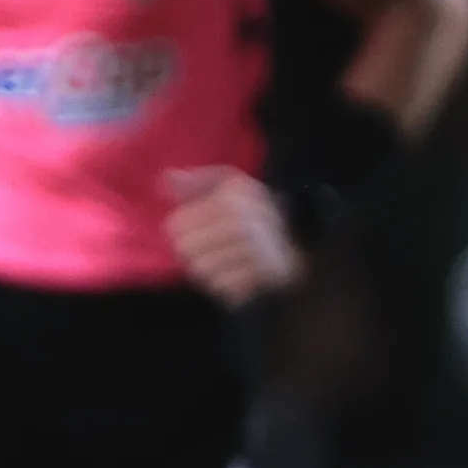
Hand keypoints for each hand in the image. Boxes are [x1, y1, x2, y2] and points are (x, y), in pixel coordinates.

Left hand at [165, 167, 305, 303]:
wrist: (303, 234)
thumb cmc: (254, 209)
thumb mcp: (230, 185)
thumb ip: (195, 182)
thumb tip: (164, 180)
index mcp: (233, 197)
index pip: (177, 224)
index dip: (180, 229)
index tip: (193, 228)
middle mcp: (245, 221)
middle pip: (186, 249)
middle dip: (193, 251)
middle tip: (208, 248)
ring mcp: (257, 249)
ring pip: (202, 270)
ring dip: (208, 269)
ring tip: (224, 260)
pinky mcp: (267, 275)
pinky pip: (224, 287)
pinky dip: (226, 284)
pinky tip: (237, 274)